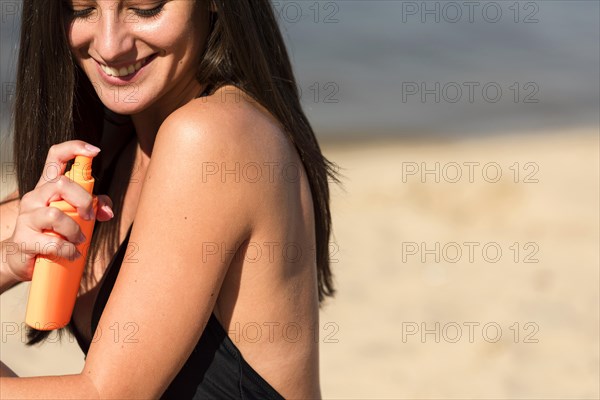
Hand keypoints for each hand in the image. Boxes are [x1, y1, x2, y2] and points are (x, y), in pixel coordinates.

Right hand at [4, 140, 113, 282]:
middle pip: (61, 184)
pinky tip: (71, 253)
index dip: (74, 148)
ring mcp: (26, 217)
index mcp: (48, 187)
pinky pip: (52, 242)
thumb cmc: (52, 233)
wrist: (23, 259)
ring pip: (55, 214)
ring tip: (78, 240)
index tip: (95, 151)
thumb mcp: (75, 216)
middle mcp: (35, 197)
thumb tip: (107, 212)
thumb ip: (94, 207)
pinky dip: (68, 249)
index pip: (56, 156)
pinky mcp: (24, 240)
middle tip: (89, 217)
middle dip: (83, 200)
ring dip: (74, 230)